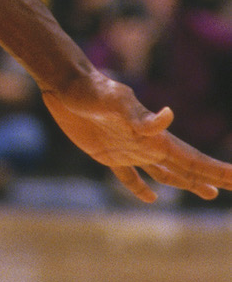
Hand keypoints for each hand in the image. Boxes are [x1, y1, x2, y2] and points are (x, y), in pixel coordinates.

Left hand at [43, 70, 231, 201]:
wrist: (66, 83)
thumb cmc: (92, 89)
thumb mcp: (116, 101)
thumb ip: (141, 116)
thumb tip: (169, 115)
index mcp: (154, 138)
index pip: (193, 159)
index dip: (216, 170)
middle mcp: (146, 145)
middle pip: (186, 168)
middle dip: (211, 178)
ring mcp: (128, 150)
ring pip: (164, 173)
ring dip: (186, 184)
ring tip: (208, 193)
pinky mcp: (106, 154)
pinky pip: (128, 177)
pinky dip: (139, 188)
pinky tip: (150, 198)